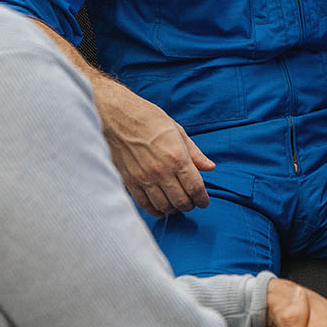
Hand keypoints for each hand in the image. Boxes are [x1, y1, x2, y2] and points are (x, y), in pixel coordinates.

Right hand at [94, 81, 214, 215]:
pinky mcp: (129, 181)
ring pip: (164, 205)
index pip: (195, 188)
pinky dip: (154, 210)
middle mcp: (161, 172)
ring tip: (177, 205)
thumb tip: (210, 167)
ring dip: (174, 209)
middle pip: (181, 201)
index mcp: (177, 158)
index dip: (203, 199)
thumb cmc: (149, 119)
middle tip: (192, 203)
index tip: (204, 202)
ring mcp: (144, 178)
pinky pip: (144, 203)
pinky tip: (160, 210)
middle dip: (190, 205)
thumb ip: (195, 153)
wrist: (117, 116)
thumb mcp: (178, 131)